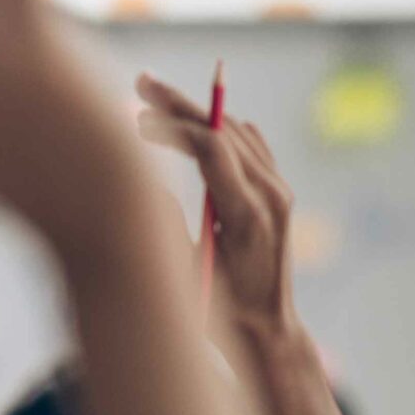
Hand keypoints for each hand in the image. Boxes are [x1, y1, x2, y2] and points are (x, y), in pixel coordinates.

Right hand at [135, 74, 299, 340]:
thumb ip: (165, 222)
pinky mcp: (278, 194)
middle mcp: (271, 197)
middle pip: (224, 129)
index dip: (171, 122)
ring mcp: (279, 193)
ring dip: (195, 113)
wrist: (266, 331)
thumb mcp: (184, 269)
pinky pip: (250, 145)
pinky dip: (218, 128)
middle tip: (140, 83)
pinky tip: (193, 123)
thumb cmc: (217, 312)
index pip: (212, 147)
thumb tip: (138, 178)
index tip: (134, 115)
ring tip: (153, 102)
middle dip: (179, 104)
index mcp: (247, 216)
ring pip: (237, 132)